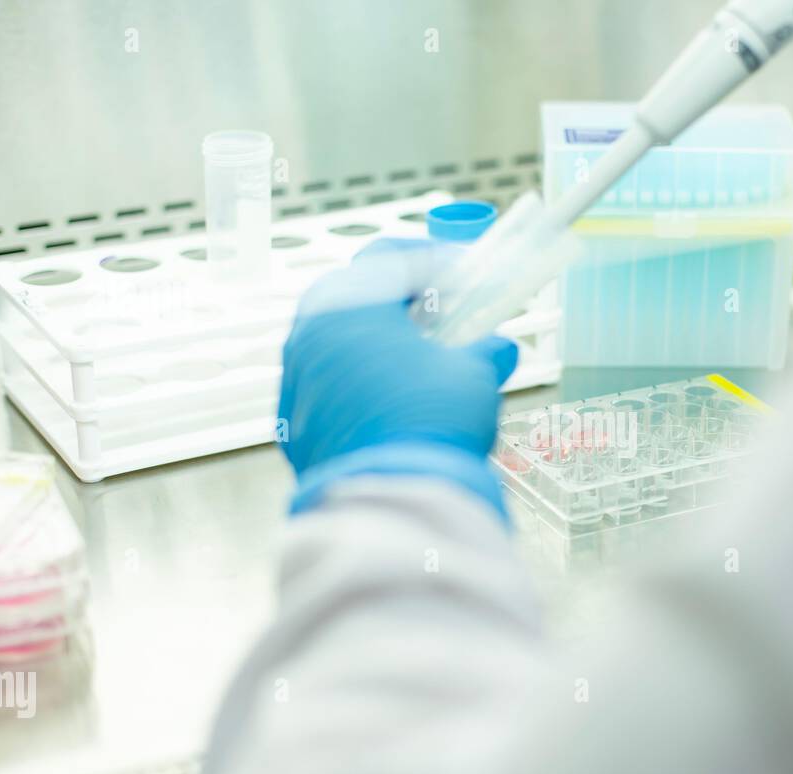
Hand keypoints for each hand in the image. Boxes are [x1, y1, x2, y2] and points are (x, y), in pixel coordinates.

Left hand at [279, 238, 517, 515]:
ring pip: (336, 338)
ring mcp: (295, 376)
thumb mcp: (473, 375)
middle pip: (355, 293)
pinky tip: (391, 400)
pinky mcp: (293, 419)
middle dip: (399, 299)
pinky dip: (358, 379)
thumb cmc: (431, 420)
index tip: (464, 272)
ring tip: (418, 359)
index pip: (390, 257)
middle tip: (438, 313)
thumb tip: (499, 349)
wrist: (390, 497)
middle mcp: (310, 331)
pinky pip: (327, 381)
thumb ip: (485, 352)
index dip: (435, 259)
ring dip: (377, 340)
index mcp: (349, 303)